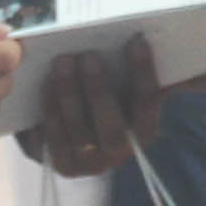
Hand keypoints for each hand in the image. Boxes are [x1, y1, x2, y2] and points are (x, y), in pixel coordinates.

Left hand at [18, 34, 161, 175]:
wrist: (76, 131)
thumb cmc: (108, 96)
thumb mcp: (127, 84)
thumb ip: (144, 69)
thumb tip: (163, 39)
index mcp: (144, 131)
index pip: (148, 103)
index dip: (143, 73)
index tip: (136, 41)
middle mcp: (119, 154)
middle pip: (111, 128)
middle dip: (98, 89)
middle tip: (87, 55)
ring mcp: (89, 164)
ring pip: (78, 135)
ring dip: (68, 97)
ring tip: (61, 63)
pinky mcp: (61, 165)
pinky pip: (51, 142)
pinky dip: (47, 113)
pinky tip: (43, 85)